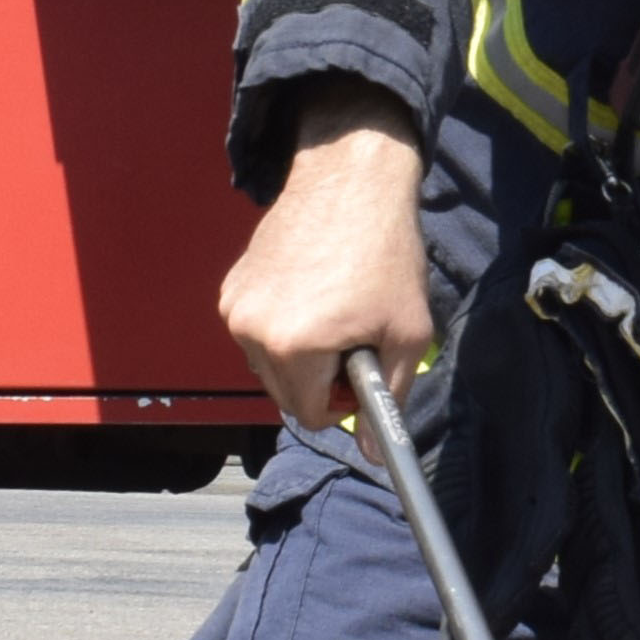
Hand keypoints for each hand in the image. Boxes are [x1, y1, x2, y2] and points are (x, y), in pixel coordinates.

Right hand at [220, 80, 431, 431]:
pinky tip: (311, 292)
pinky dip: (282, 329)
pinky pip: (257, 335)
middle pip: (286, 397)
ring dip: (300, 357)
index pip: (311, 417)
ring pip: (269, 368)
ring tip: (334, 310)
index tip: (361, 370)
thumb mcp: (407, 332)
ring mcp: (237, 308)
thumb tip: (378, 457)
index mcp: (295, 347)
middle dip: (320, 382)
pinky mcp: (231, 289)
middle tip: (353, 339)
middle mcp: (254, 332)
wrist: (349, 182)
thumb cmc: (385, 254)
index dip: (343, 403)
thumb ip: (390, 399)